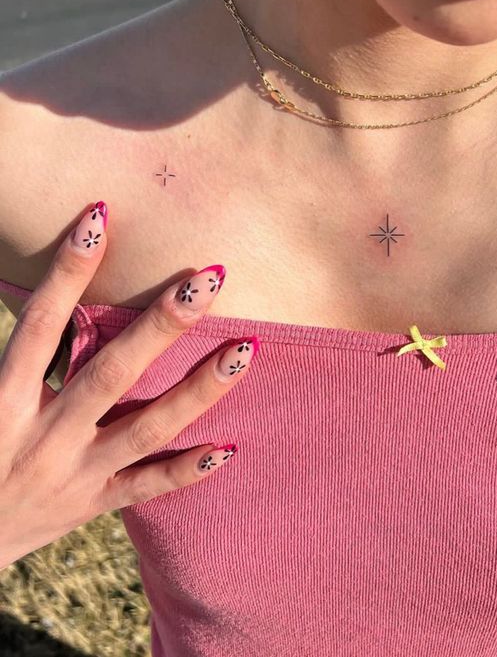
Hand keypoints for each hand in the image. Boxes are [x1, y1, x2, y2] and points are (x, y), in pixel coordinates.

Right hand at [0, 201, 258, 568]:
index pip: (40, 323)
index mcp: (2, 400)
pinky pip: (147, 488)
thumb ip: (16, 352)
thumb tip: (42, 303)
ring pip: (147, 428)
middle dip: (162, 325)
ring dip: (199, 390)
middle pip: (111, 372)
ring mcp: (74, 474)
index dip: (69, 270)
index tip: (101, 216)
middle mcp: (43, 435)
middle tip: (209, 279)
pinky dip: (186, 471)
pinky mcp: (92, 505)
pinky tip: (230, 448)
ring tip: (246, 350)